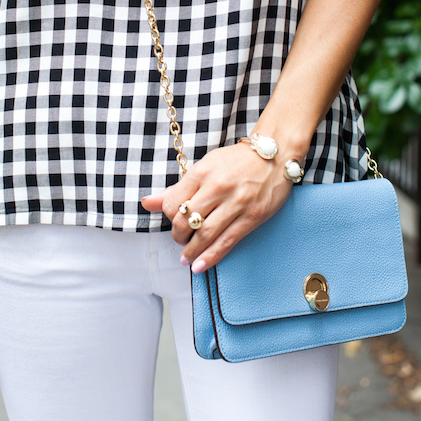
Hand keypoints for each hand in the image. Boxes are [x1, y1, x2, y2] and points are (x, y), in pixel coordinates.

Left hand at [141, 143, 294, 272]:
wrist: (272, 155)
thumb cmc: (235, 162)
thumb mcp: (204, 167)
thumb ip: (177, 189)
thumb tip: (148, 203)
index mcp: (202, 172)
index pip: (174, 203)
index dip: (169, 217)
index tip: (174, 222)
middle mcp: (218, 187)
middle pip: (187, 220)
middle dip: (179, 236)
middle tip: (180, 240)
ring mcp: (236, 202)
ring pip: (206, 234)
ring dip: (192, 251)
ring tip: (186, 259)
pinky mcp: (252, 216)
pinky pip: (227, 241)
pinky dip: (211, 256)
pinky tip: (200, 265)